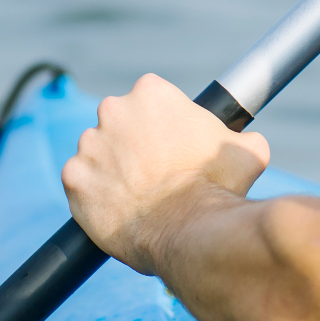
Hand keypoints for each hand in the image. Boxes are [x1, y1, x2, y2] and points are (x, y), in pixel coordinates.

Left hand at [61, 73, 271, 274]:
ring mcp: (89, 144)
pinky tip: (112, 207)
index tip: (165, 144)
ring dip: (108, 168)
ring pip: (95, 153)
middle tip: (148, 171)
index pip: (148, 100)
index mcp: (151, 92)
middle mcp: (113, 110)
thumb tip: (245, 141)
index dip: (158, 124)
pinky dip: (91, 193)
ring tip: (132, 194)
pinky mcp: (72, 178)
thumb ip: (237, 135)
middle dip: (129, 143)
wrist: (188, 228)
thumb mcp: (246, 149)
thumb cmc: (219, 187)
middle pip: (117, 123)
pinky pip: (78, 183)